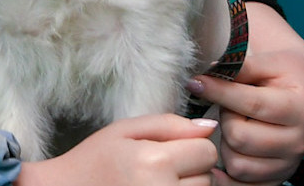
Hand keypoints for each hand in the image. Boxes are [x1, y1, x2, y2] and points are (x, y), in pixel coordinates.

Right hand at [17, 113, 220, 185]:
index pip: (207, 150)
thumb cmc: (93, 161)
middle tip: (155, 169)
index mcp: (155, 162)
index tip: (168, 150)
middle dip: (189, 169)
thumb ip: (169, 124)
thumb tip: (209, 127)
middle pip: (208, 176)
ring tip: (153, 183)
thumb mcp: (125, 130)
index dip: (190, 146)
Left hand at [188, 2, 303, 184]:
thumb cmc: (281, 72)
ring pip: (237, 164)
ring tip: (234, 124)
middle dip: (226, 118)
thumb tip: (204, 77)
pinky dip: (226, 175)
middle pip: (240, 138)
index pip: (251, 104)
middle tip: (228, 106)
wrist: (302, 90)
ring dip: (226, 144)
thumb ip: (239, 67)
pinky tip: (218, 157)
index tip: (196, 81)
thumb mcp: (266, 61)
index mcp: (301, 108)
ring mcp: (288, 164)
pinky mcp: (277, 179)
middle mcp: (299, 141)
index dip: (218, 92)